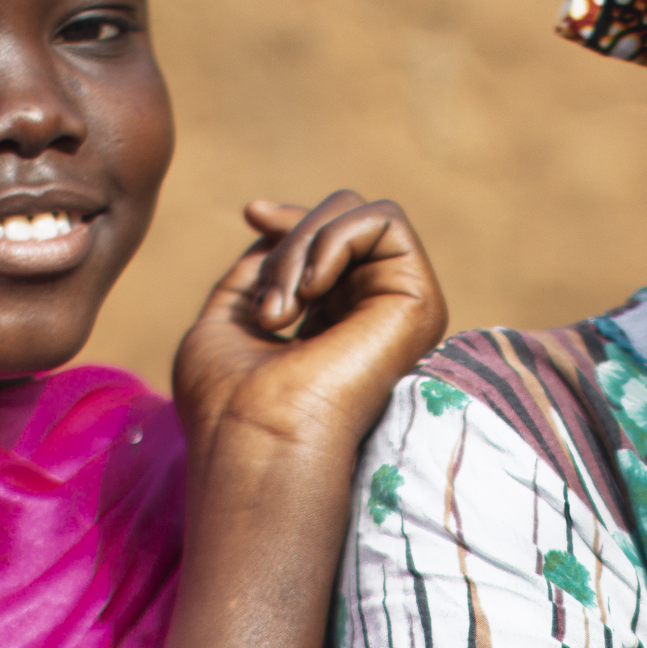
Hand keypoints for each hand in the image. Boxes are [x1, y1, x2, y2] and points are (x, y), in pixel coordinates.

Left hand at [173, 191, 446, 465]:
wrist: (255, 434)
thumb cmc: (228, 399)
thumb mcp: (227, 320)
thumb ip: (258, 271)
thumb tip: (277, 223)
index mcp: (331, 325)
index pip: (325, 244)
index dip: (291, 219)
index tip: (253, 213)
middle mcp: (370, 316)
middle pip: (339, 221)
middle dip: (290, 242)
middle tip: (266, 310)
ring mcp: (398, 310)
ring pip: (359, 217)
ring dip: (304, 245)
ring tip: (281, 311)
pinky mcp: (420, 302)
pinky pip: (385, 221)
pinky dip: (336, 237)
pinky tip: (312, 291)